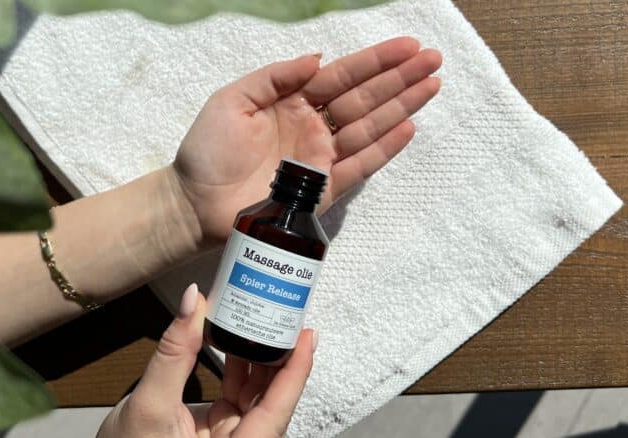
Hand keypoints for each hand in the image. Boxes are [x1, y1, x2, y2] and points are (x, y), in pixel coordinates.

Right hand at [98, 284, 316, 437]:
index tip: (306, 334)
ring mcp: (230, 436)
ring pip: (257, 394)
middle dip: (279, 357)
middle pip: (272, 399)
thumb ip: (174, 353)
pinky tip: (237, 340)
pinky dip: (239, 366)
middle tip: (282, 316)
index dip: (296, 370)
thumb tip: (194, 302)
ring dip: (258, 357)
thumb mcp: (149, 404)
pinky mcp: (218, 427)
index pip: (277, 409)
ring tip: (259, 319)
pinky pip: (238, 394)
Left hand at [172, 37, 441, 243]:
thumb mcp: (233, 100)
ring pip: (369, 127)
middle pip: (365, 98)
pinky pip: (359, 166)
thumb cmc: (207, 150)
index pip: (343, 75)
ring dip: (402, 107)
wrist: (194, 204)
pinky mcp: (322, 191)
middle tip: (434, 61)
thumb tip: (318, 58)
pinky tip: (408, 129)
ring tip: (432, 86)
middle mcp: (313, 126)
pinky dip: (384, 148)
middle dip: (400, 78)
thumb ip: (275, 77)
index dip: (376, 61)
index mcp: (293, 100)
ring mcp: (320, 158)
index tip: (408, 46)